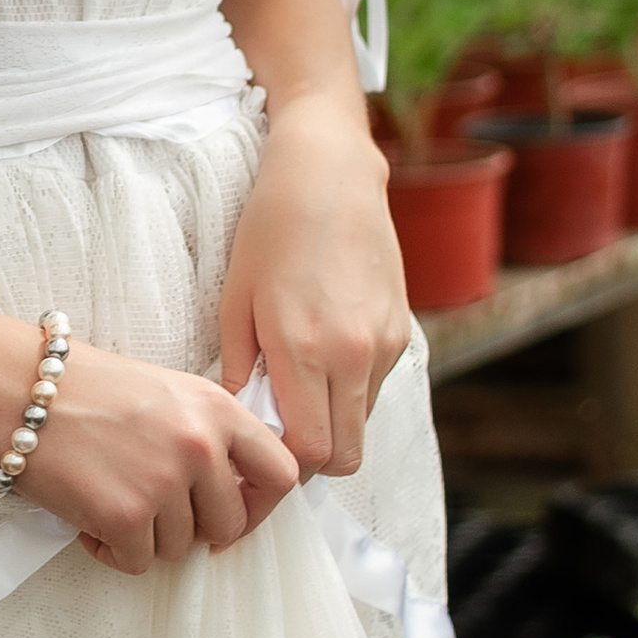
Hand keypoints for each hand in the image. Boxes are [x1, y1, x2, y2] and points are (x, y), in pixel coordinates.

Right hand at [10, 337, 297, 572]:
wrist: (17, 387)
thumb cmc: (84, 387)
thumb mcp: (165, 391)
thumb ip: (206, 433)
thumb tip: (233, 490)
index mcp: (216, 408)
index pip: (282, 472)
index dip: (261, 502)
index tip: (235, 508)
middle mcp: (200, 445)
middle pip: (230, 524)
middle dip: (196, 529)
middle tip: (157, 513)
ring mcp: (164, 482)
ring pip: (181, 548)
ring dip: (148, 537)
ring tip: (112, 500)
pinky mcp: (126, 515)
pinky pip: (137, 562)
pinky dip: (112, 551)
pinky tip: (89, 520)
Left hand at [216, 95, 410, 481]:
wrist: (330, 173)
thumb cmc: (269, 229)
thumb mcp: (235, 298)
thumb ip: (238, 370)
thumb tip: (240, 421)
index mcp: (303, 350)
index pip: (309, 453)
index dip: (285, 463)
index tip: (263, 445)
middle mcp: (352, 355)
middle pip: (345, 456)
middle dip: (313, 457)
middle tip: (282, 428)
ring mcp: (383, 343)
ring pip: (363, 422)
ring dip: (335, 421)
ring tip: (301, 383)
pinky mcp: (402, 330)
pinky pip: (377, 386)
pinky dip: (353, 388)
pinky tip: (327, 350)